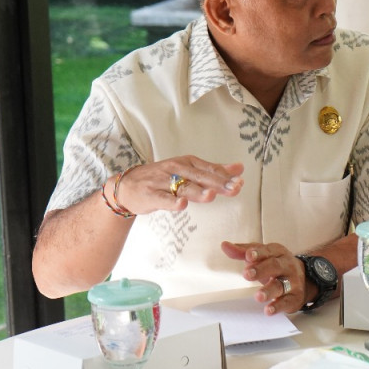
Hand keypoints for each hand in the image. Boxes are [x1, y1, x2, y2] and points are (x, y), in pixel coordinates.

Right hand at [111, 157, 243, 214]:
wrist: (128, 186)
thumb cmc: (163, 178)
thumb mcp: (189, 170)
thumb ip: (214, 171)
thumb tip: (239, 168)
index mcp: (188, 163)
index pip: (210, 169)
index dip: (225, 176)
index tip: (240, 183)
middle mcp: (176, 169)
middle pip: (200, 177)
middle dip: (218, 183)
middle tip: (234, 189)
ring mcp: (163, 182)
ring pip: (183, 187)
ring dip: (198, 191)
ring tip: (211, 195)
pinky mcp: (151, 195)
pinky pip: (163, 199)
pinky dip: (172, 202)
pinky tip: (182, 205)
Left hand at [221, 241, 307, 315]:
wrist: (304, 279)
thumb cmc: (276, 265)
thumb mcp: (262, 255)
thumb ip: (242, 251)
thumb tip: (225, 245)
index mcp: (277, 253)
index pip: (267, 251)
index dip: (258, 253)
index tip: (248, 256)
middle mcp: (286, 265)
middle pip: (275, 266)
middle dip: (261, 270)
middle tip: (247, 274)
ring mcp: (292, 282)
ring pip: (281, 285)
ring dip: (269, 291)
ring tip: (258, 296)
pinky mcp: (294, 297)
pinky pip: (286, 302)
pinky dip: (277, 306)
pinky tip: (268, 310)